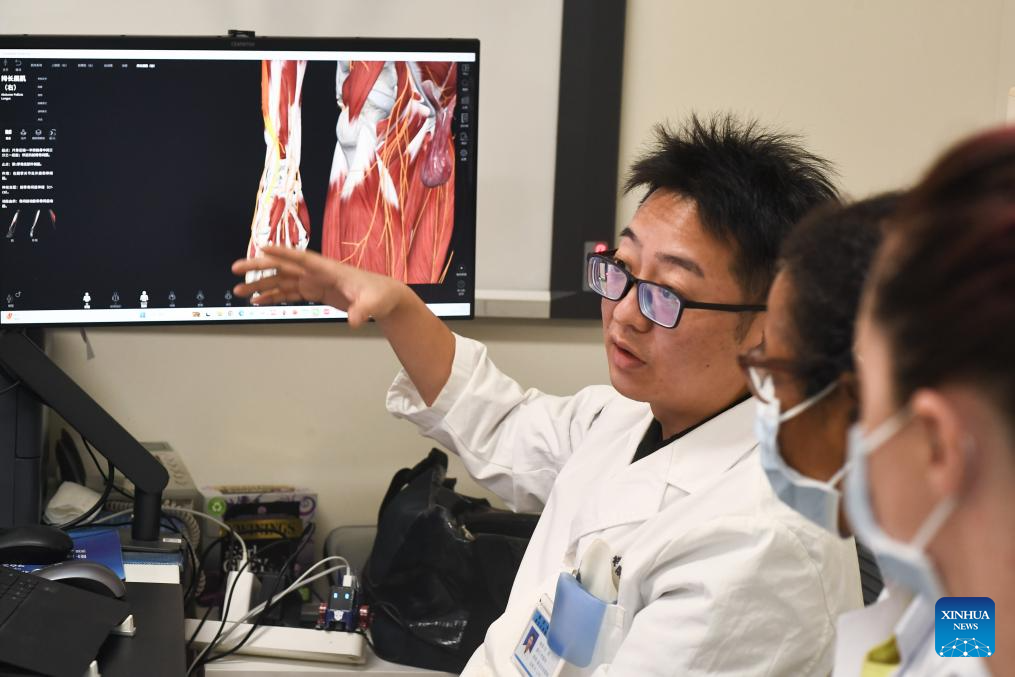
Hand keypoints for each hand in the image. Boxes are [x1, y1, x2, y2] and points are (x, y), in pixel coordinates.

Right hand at [231, 246, 407, 326]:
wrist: (384, 298)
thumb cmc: (380, 295)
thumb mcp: (373, 303)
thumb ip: (363, 310)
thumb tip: (354, 321)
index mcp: (328, 268)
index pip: (301, 257)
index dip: (282, 252)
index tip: (262, 247)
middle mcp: (317, 272)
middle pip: (283, 266)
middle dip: (258, 267)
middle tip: (236, 269)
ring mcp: (314, 281)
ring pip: (281, 280)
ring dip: (260, 285)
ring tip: (239, 291)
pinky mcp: (314, 291)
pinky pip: (288, 292)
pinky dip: (273, 296)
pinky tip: (258, 301)